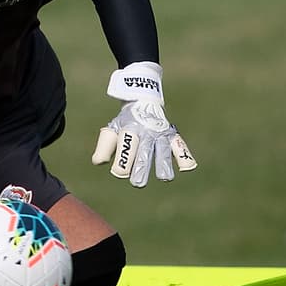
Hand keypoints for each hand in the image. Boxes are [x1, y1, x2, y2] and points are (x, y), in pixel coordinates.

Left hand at [91, 62, 196, 186]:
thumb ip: (105, 146)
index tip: (119, 173)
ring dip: (163, 163)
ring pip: (162, 149)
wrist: (143, 101)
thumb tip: (98, 162)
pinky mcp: (172, 136)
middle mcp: (145, 132)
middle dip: (141, 167)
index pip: (125, 146)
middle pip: (144, 151)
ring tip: (165, 178)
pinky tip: (187, 168)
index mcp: (129, 130)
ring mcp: (160, 134)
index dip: (122, 160)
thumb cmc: (125, 123)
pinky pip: (180, 145)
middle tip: (138, 184)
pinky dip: (184, 155)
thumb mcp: (112, 130)